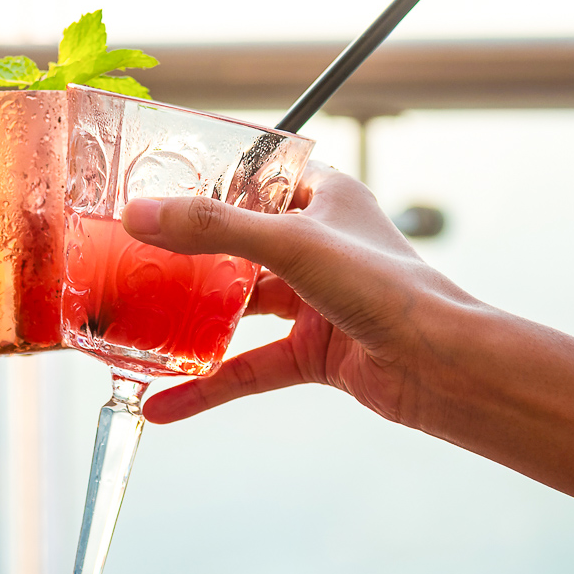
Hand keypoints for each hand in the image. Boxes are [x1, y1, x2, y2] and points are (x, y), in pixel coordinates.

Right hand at [126, 163, 495, 431]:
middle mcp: (319, 244)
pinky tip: (164, 402)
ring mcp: (316, 301)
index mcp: (325, 197)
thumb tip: (141, 215)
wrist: (442, 367)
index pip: (258, 171)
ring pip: (241, 307)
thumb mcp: (291, 243)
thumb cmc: (388, 287)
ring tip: (137, 324)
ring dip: (194, 320)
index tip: (155, 177)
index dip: (210, 172)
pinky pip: (249, 367)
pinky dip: (209, 386)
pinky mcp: (314, 353)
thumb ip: (213, 228)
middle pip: (240, 242)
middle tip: (130, 254)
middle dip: (188, 253)